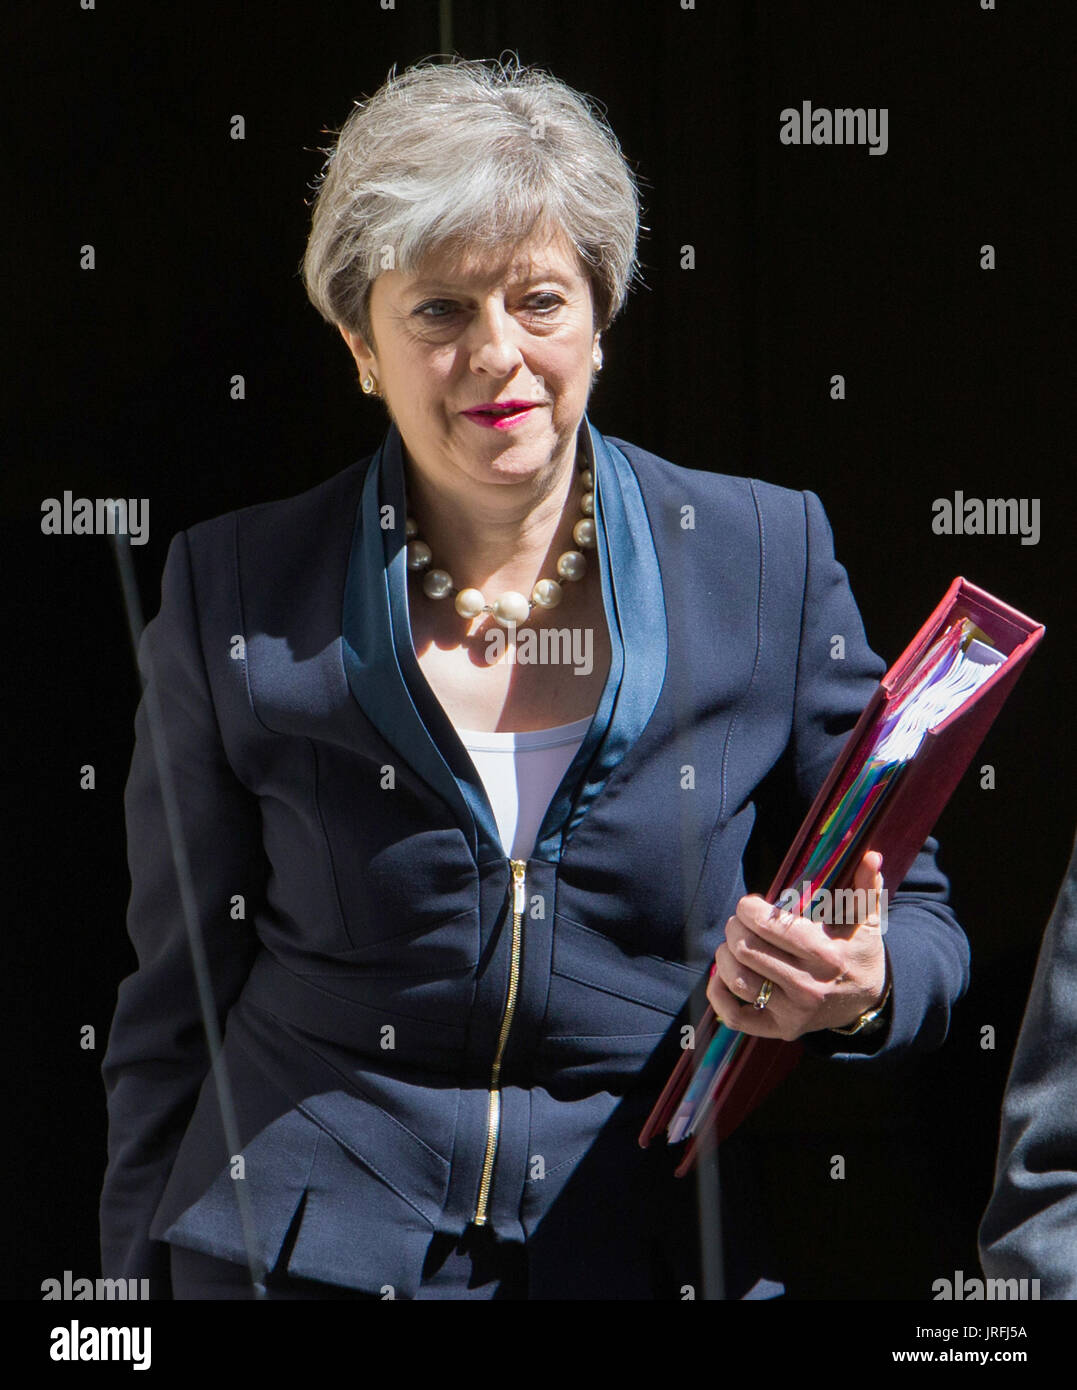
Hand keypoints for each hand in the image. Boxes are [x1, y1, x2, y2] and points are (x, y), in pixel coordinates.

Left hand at [706, 849, 887, 1040]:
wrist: (867, 1002)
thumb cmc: (858, 951)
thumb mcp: (867, 920)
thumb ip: (866, 888)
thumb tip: (871, 855)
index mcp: (827, 955)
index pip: (771, 926)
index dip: (749, 909)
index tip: (751, 904)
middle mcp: (808, 987)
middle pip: (746, 949)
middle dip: (736, 927)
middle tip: (741, 921)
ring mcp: (793, 1012)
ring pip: (737, 979)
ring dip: (725, 955)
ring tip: (734, 943)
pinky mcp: (781, 1030)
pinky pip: (736, 1018)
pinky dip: (719, 995)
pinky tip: (722, 974)